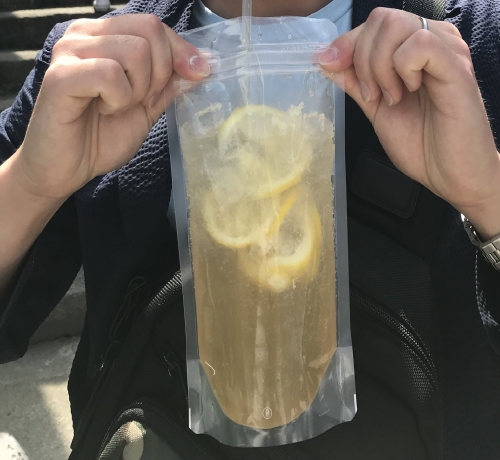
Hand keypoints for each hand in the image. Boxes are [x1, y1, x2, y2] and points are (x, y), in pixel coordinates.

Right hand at [12, 14, 208, 199]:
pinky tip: (102, 110)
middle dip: (159, 75)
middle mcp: (84, 34)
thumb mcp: (146, 107)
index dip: (181, 51)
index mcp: (104, 36)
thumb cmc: (100, 137)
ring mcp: (69, 51)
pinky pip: (111, 74)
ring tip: (115, 107)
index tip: (198, 74)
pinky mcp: (60, 76)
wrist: (67, 170)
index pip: (153, 26)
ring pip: (135, 52)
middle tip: (138, 101)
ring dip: (137, 91)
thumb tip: (202, 64)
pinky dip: (118, 100)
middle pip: (149, 32)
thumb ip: (168, 84)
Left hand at [320, 8, 499, 238]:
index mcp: (413, 49)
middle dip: (362, 59)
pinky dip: (401, 70)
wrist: (450, 174)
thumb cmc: (421, 143)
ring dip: (379, 67)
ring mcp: (446, 52)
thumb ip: (354, 82)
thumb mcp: (375, 109)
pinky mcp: (456, 68)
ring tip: (391, 98)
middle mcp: (432, 41)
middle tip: (372, 95)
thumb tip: (326, 60)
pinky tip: (408, 93)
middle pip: (381, 19)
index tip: (332, 68)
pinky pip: (418, 45)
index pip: (374, 23)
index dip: (346, 44)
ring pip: (396, 26)